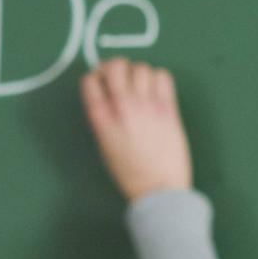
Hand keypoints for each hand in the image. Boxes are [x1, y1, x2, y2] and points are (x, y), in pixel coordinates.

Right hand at [80, 58, 192, 199]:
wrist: (160, 192)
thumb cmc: (131, 175)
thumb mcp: (105, 147)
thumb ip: (103, 117)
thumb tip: (107, 94)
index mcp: (101, 119)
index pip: (89, 80)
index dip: (95, 79)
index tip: (102, 84)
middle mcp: (122, 107)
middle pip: (115, 65)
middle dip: (115, 68)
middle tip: (121, 79)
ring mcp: (146, 105)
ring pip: (140, 67)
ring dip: (139, 74)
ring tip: (142, 89)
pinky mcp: (168, 108)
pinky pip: (163, 76)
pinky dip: (158, 79)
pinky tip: (156, 92)